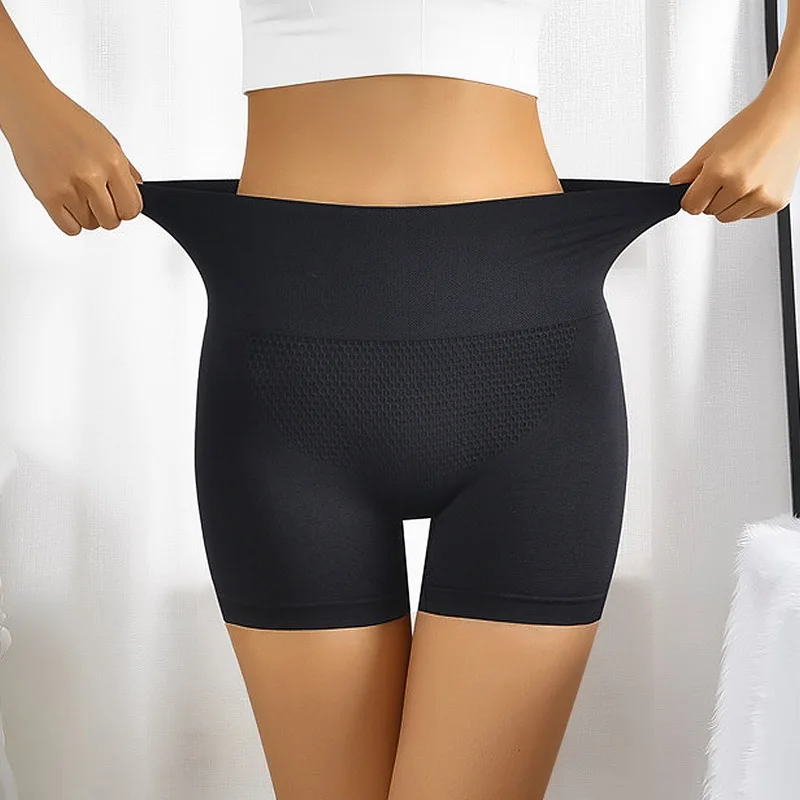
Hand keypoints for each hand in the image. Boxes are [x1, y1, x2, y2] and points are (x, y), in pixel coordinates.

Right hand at [4, 82, 142, 235]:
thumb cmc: (68, 120)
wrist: (31, 109)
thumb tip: (138, 191)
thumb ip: (126, 170)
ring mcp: (68, 188)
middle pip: (112, 221)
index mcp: (112, 163)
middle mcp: (91, 177)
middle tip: (101, 199)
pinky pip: (70, 228)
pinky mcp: (46, 196)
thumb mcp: (109, 141)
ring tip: (81, 195)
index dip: (128, 208)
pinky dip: (73, 222)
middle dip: (110, 213)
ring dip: (89, 215)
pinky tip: (70, 205)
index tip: (122, 203)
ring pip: (91, 225)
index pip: (132, 208)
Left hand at [668, 94, 799, 221]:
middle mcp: (741, 186)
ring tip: (740, 178)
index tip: (695, 191)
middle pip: (709, 212)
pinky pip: (749, 215)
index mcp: (720, 171)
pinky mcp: (775, 202)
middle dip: (711, 197)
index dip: (691, 198)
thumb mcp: (711, 146)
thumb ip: (689, 171)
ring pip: (728, 217)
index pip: (691, 206)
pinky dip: (747, 204)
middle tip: (724, 176)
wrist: (786, 117)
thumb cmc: (752, 126)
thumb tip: (675, 185)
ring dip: (728, 204)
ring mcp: (760, 196)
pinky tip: (754, 182)